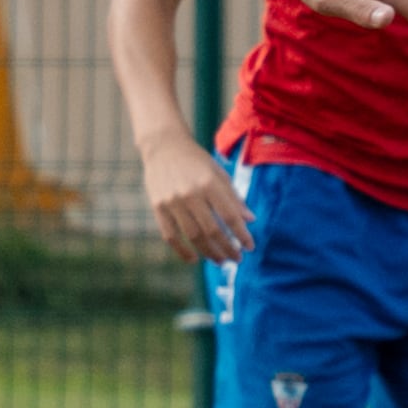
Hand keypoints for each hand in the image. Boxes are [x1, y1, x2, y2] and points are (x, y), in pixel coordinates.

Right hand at [139, 134, 249, 263]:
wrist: (163, 147)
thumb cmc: (196, 160)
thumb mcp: (218, 173)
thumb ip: (233, 197)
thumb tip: (250, 220)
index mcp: (209, 183)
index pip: (230, 216)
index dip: (242, 235)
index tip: (250, 247)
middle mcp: (190, 193)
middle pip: (212, 230)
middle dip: (227, 248)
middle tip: (237, 259)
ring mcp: (172, 201)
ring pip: (193, 236)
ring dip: (209, 252)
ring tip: (220, 261)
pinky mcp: (158, 207)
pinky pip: (170, 235)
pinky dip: (182, 250)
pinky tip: (194, 259)